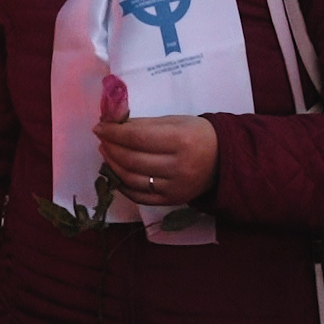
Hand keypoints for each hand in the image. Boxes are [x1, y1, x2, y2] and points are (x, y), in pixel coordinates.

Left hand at [92, 114, 218, 205]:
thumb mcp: (174, 121)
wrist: (223, 161)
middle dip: (111, 148)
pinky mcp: (172, 201)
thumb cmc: (197, 135)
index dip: (114, 133)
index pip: (137, 138)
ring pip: (132, 179)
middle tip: (102, 139)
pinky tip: (117, 173)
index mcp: (180, 141)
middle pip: (132, 160)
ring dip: (113, 165)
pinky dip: (123, 185)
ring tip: (107, 153)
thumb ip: (144, 124)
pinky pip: (140, 197)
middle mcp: (177, 167)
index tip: (99, 127)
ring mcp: (174, 188)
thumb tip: (113, 125)